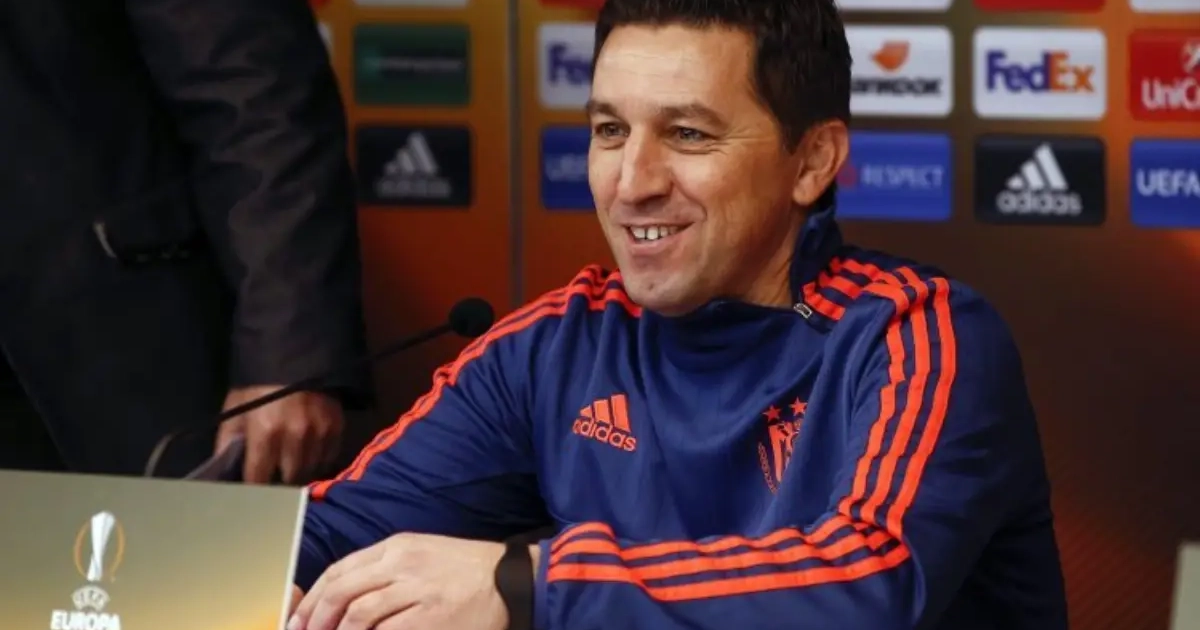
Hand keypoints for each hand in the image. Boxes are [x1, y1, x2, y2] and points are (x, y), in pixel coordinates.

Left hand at [216, 386, 342, 483]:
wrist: (292, 356)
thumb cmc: (257, 386)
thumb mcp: (235, 410)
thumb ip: (227, 442)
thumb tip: (222, 471)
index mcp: (265, 434)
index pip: (259, 479)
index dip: (254, 486)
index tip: (253, 487)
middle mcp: (295, 437)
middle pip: (289, 480)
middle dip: (280, 480)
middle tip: (274, 474)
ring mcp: (319, 433)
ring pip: (311, 471)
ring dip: (301, 471)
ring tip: (292, 464)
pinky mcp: (336, 427)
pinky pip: (328, 457)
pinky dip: (318, 459)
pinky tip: (308, 451)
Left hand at [288, 533, 529, 629]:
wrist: (511, 580)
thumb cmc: (465, 570)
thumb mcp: (422, 554)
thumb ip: (385, 571)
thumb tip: (344, 598)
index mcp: (397, 546)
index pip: (340, 570)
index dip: (313, 598)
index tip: (299, 620)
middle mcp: (403, 564)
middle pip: (343, 591)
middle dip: (317, 619)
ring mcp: (418, 590)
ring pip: (360, 614)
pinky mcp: (432, 616)